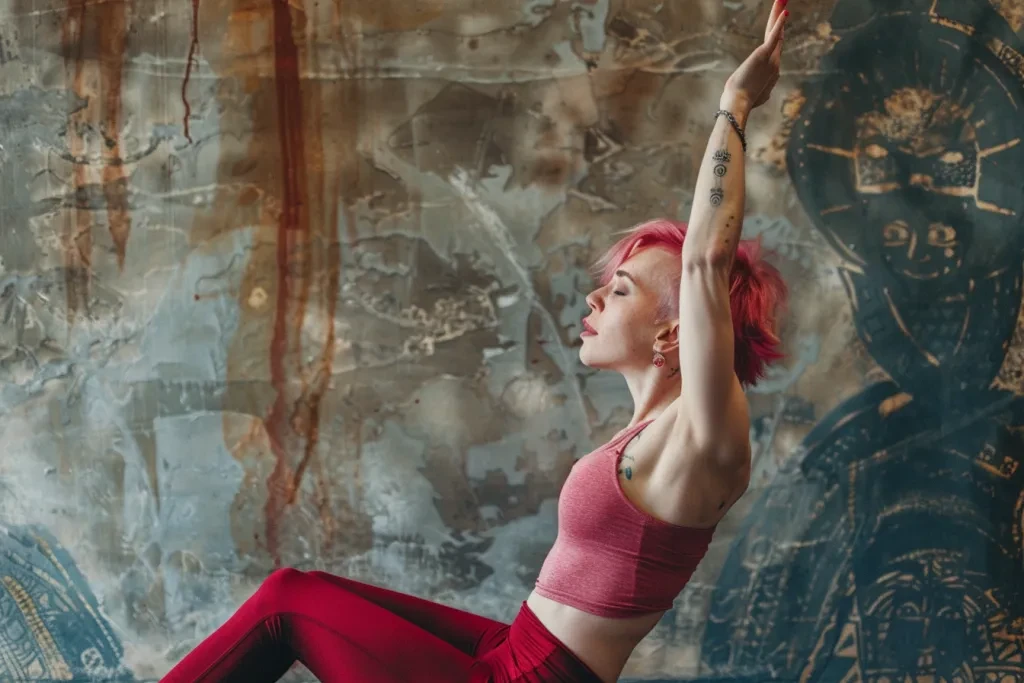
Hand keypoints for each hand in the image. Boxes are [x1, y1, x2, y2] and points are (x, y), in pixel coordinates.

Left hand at [721, 0, 788, 116]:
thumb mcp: (752, 95)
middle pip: (778, 37)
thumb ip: (759, 90)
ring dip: (778, 14)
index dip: (777, 35)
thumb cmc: (739, 102)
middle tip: (784, 6)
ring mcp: (771, 59)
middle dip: (780, 20)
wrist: (738, 105)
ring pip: (776, 32)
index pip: (774, 50)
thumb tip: (760, 94)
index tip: (778, 21)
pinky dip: (779, 24)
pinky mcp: (764, 55)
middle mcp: (774, 64)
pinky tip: (784, 11)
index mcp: (771, 73)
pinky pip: (774, 36)